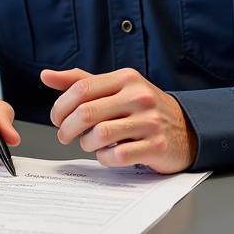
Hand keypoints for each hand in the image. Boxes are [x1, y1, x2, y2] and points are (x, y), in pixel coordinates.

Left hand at [41, 67, 197, 173]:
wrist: (187, 128)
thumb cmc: (143, 107)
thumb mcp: (116, 87)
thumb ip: (81, 81)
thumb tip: (46, 75)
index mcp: (125, 79)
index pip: (81, 88)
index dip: (61, 106)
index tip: (56, 118)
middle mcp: (138, 96)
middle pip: (86, 112)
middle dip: (67, 128)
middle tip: (64, 135)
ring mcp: (149, 121)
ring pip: (100, 135)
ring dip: (86, 144)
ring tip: (87, 144)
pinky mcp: (156, 146)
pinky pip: (118, 156)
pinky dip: (105, 158)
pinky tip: (107, 155)